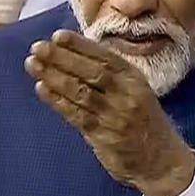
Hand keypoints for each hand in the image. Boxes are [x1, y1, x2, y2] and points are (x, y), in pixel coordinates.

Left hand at [25, 29, 194, 195]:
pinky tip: (42, 89)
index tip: (57, 35)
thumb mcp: (134, 89)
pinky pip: (77, 115)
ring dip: (54, 77)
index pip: (104, 56)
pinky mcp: (105, 136)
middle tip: (38, 47)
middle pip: (91, 71)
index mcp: (133, 77)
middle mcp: (126, 94)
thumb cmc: (141, 119)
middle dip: (62, 57)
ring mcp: (116, 116)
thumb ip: (108, 73)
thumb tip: (71, 51)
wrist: (161, 160)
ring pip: (81, 92)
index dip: (80, 45)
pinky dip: (58, 101)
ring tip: (32, 64)